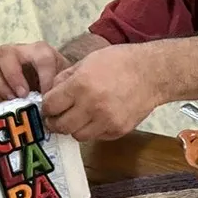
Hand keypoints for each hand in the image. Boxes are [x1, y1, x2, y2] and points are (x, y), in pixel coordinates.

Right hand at [0, 42, 70, 101]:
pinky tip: (7, 105)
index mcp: (41, 52)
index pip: (41, 58)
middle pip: (5, 53)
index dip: (44, 77)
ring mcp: (4, 65)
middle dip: (12, 75)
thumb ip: (59, 89)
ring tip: (13, 100)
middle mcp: (19, 53)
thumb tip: (48, 103)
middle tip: (22, 94)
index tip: (47, 96)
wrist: (52, 88)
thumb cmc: (58, 84)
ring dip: (0, 85)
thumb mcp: (64, 85)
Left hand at [42, 44, 163, 141]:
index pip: (51, 105)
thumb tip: (51, 92)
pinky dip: (93, 130)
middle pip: (61, 126)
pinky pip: (97, 137)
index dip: (46, 107)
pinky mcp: (118, 130)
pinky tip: (97, 119)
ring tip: (78, 119)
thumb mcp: (88, 61)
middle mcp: (92, 106)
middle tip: (56, 119)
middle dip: (55, 123)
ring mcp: (106, 120)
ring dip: (75, 128)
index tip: (48, 107)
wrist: (151, 74)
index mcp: (80, 85)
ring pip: (78, 136)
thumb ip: (66, 78)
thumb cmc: (119, 62)